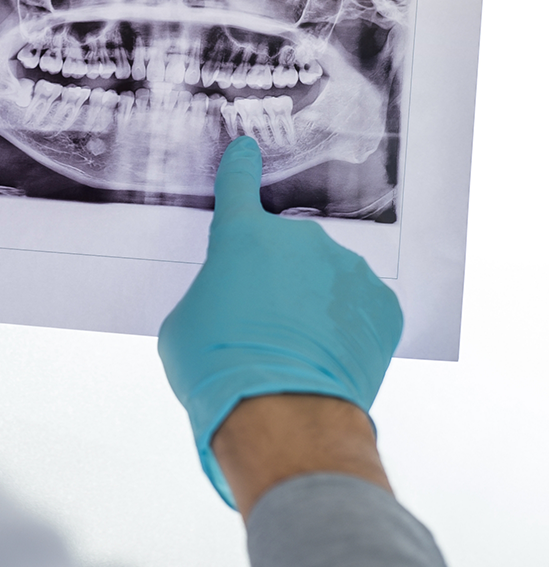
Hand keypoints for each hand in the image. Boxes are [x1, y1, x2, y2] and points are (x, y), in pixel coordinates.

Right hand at [157, 136, 402, 507]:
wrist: (281, 416)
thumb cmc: (218, 367)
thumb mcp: (184, 324)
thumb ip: (209, 295)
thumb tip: (228, 303)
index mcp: (242, 237)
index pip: (237, 187)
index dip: (239, 168)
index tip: (246, 150)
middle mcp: (298, 241)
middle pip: (284, 250)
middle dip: (274, 279)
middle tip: (261, 325)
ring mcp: (345, 269)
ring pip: (325, 278)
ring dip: (312, 303)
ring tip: (295, 351)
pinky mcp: (381, 304)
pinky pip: (359, 306)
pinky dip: (345, 326)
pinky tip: (328, 357)